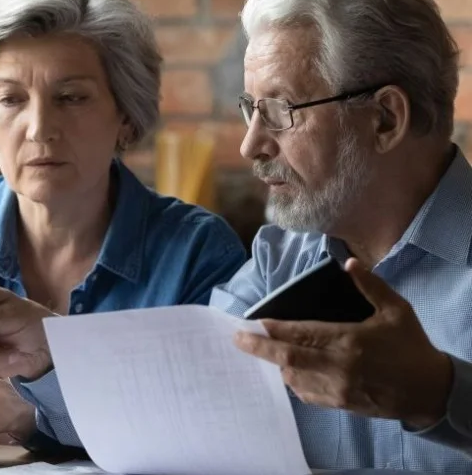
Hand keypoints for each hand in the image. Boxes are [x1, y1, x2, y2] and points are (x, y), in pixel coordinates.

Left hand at [235, 258, 452, 428]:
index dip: (274, 329)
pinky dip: (291, 381)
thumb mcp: (396, 310)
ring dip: (275, 364)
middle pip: (287, 359)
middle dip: (258, 348)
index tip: (253, 323)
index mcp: (348, 341)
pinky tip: (286, 370)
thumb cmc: (411, 347)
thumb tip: (349, 262)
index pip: (301, 334)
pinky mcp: (339, 405)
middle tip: (237, 339)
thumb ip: (370, 285)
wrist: (430, 391)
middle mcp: (338, 367)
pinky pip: (305, 394)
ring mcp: (337, 389)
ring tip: (261, 351)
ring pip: (292, 378)